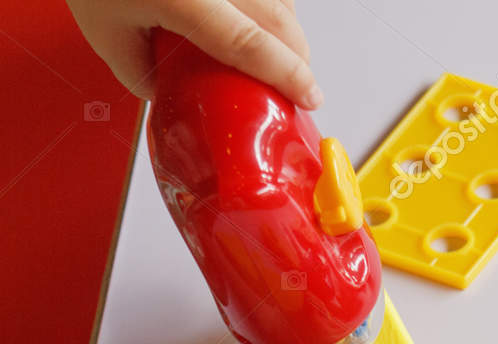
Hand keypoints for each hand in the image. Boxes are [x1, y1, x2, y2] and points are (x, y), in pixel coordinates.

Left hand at [67, 0, 322, 107]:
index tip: (309, 98)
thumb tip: (176, 96)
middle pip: (280, 21)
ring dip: (289, 31)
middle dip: (297, 59)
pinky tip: (264, 19)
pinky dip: (276, 5)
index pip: (250, 44)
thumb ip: (142, 73)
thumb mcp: (104, 32)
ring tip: (278, 54)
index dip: (288, 75)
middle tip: (294, 86)